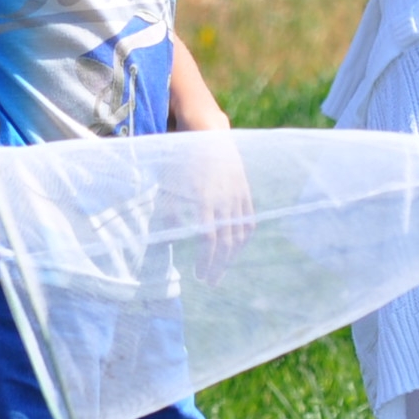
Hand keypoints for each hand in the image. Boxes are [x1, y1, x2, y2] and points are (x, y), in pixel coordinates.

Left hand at [175, 136, 255, 281]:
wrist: (208, 136)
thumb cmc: (182, 162)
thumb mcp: (169, 186)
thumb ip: (169, 214)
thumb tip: (169, 241)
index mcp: (204, 199)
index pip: (209, 239)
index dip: (206, 260)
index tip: (199, 274)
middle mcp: (224, 200)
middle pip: (226, 242)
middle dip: (218, 265)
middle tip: (210, 281)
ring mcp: (238, 196)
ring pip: (239, 234)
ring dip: (231, 256)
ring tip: (221, 269)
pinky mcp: (245, 193)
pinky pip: (249, 220)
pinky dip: (243, 237)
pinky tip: (235, 248)